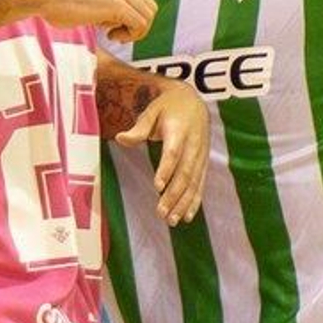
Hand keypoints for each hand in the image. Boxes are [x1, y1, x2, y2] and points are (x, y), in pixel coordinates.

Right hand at [32, 0, 155, 44]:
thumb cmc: (59, 2)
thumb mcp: (90, 1)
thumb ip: (107, 7)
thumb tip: (116, 22)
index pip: (144, 0)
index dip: (135, 20)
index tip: (116, 29)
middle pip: (151, 8)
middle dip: (139, 27)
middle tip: (118, 35)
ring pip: (148, 17)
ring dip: (134, 33)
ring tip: (113, 35)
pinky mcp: (116, 5)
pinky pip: (139, 24)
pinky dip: (129, 36)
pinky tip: (109, 36)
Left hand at [115, 81, 209, 224]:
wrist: (194, 101)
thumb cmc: (167, 108)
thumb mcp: (151, 111)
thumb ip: (138, 128)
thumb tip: (119, 138)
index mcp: (179, 130)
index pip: (173, 152)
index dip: (166, 169)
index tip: (157, 186)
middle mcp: (194, 144)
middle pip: (184, 173)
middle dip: (174, 194)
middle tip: (161, 213)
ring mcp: (200, 155)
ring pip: (193, 182)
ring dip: (183, 203)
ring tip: (171, 220)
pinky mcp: (203, 163)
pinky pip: (200, 184)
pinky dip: (194, 201)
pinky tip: (186, 217)